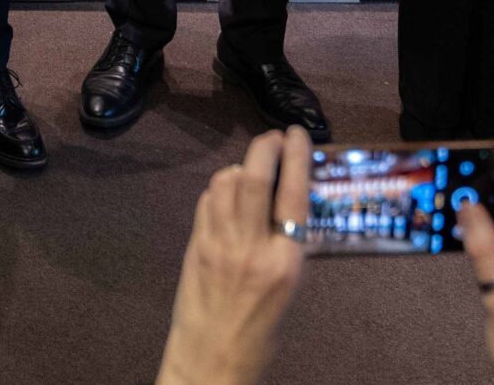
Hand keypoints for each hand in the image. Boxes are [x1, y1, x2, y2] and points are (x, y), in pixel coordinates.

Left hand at [153, 128, 308, 384]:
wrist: (213, 360)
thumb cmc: (261, 332)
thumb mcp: (290, 287)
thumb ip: (288, 244)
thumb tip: (289, 200)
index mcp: (286, 262)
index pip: (294, 193)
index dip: (298, 156)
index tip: (298, 134)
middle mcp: (252, 247)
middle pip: (256, 176)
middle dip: (265, 146)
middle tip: (274, 137)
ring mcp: (219, 244)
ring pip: (226, 182)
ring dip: (241, 165)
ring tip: (252, 166)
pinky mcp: (195, 246)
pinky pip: (207, 202)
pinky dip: (219, 188)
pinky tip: (228, 193)